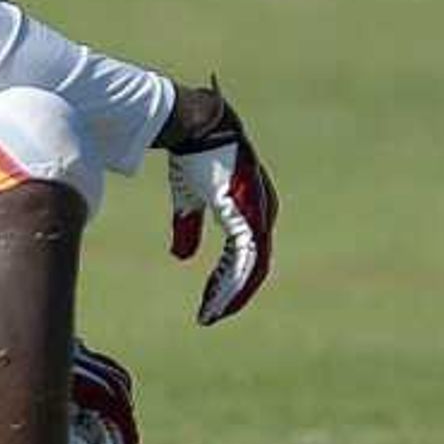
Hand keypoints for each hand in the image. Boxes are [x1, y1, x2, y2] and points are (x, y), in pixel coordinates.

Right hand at [160, 78, 275, 325]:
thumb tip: (182, 257)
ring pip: (251, 267)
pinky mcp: (248, 211)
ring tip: (210, 314)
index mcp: (251, 212)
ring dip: (230, 294)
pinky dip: (231, 279)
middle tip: (209, 318)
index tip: (209, 305)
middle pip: (253, 267)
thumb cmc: (194, 155)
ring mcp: (258, 213)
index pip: (245, 256)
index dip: (228, 283)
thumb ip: (188, 227)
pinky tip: (217, 296)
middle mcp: (261, 214)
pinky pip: (245, 255)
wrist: (195, 124)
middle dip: (231, 295)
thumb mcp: (189, 197)